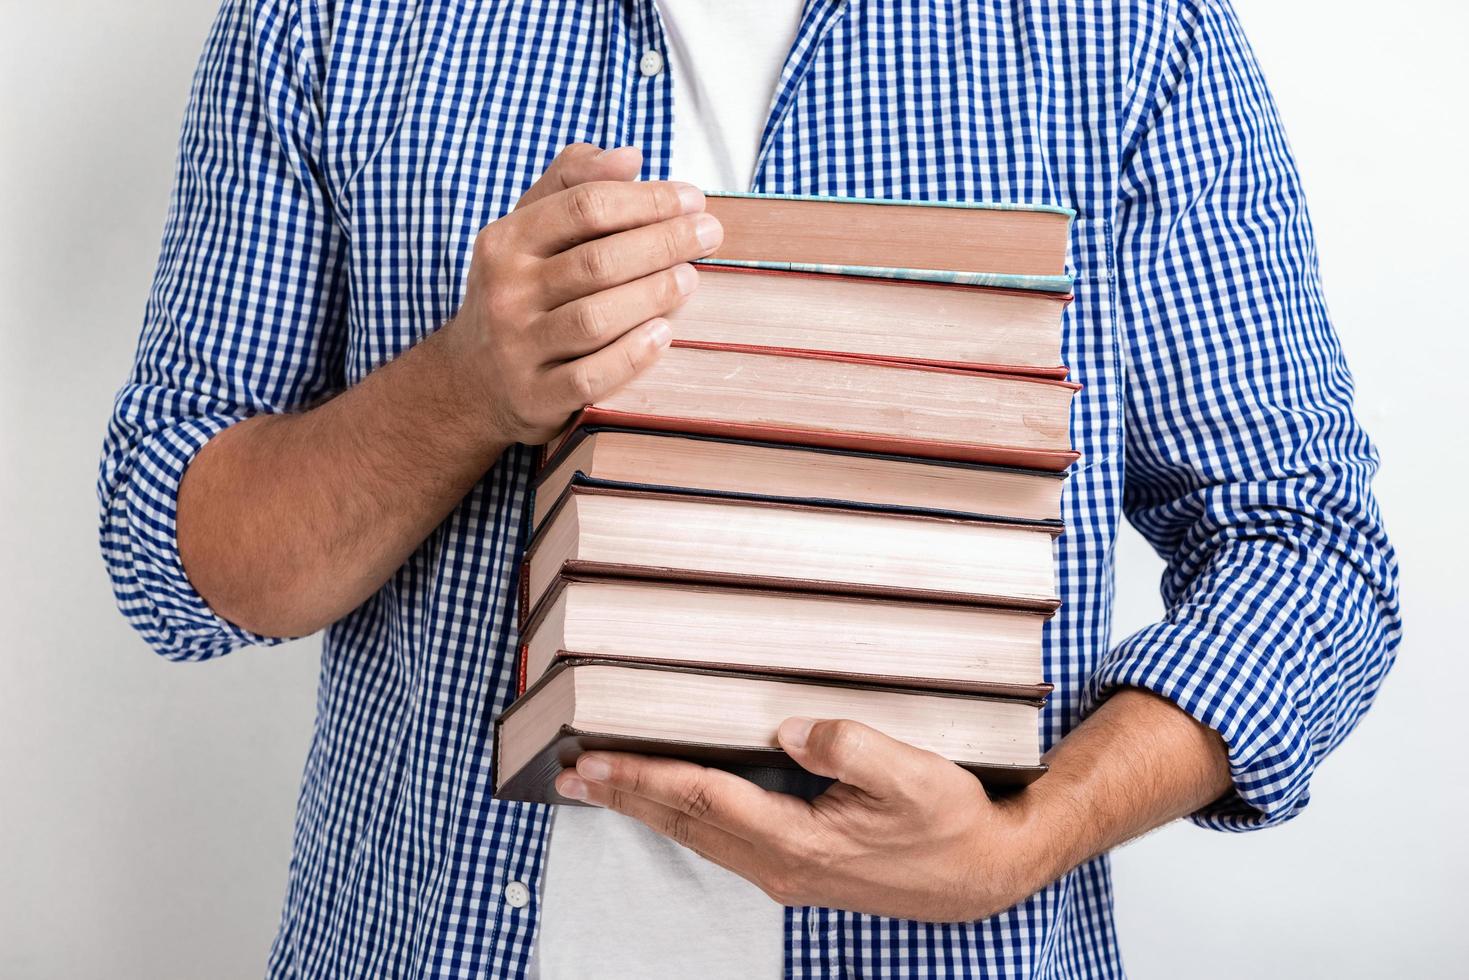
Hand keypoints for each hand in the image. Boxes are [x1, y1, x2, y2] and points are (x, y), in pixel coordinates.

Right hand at [441, 143, 723, 445]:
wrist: (471, 381)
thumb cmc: (518, 293)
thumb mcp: (527, 231)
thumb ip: (571, 185)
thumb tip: (629, 156)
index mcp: (506, 241)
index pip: (584, 207)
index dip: (646, 199)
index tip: (693, 198)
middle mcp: (506, 293)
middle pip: (597, 261)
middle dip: (663, 242)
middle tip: (709, 233)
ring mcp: (518, 349)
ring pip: (595, 319)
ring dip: (653, 295)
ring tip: (691, 279)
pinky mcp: (536, 397)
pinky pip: (590, 376)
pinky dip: (632, 355)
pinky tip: (665, 335)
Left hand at [554, 718, 1065, 921]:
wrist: (984, 874)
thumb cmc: (952, 822)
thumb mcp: (911, 774)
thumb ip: (848, 745)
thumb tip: (789, 728)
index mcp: (799, 841)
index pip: (701, 799)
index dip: (643, 777)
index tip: (593, 763)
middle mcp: (782, 865)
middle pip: (686, 824)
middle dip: (625, 797)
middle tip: (572, 776)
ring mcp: (788, 874)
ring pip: (699, 836)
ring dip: (648, 809)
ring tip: (605, 788)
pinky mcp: (799, 870)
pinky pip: (723, 842)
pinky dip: (686, 818)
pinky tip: (675, 805)